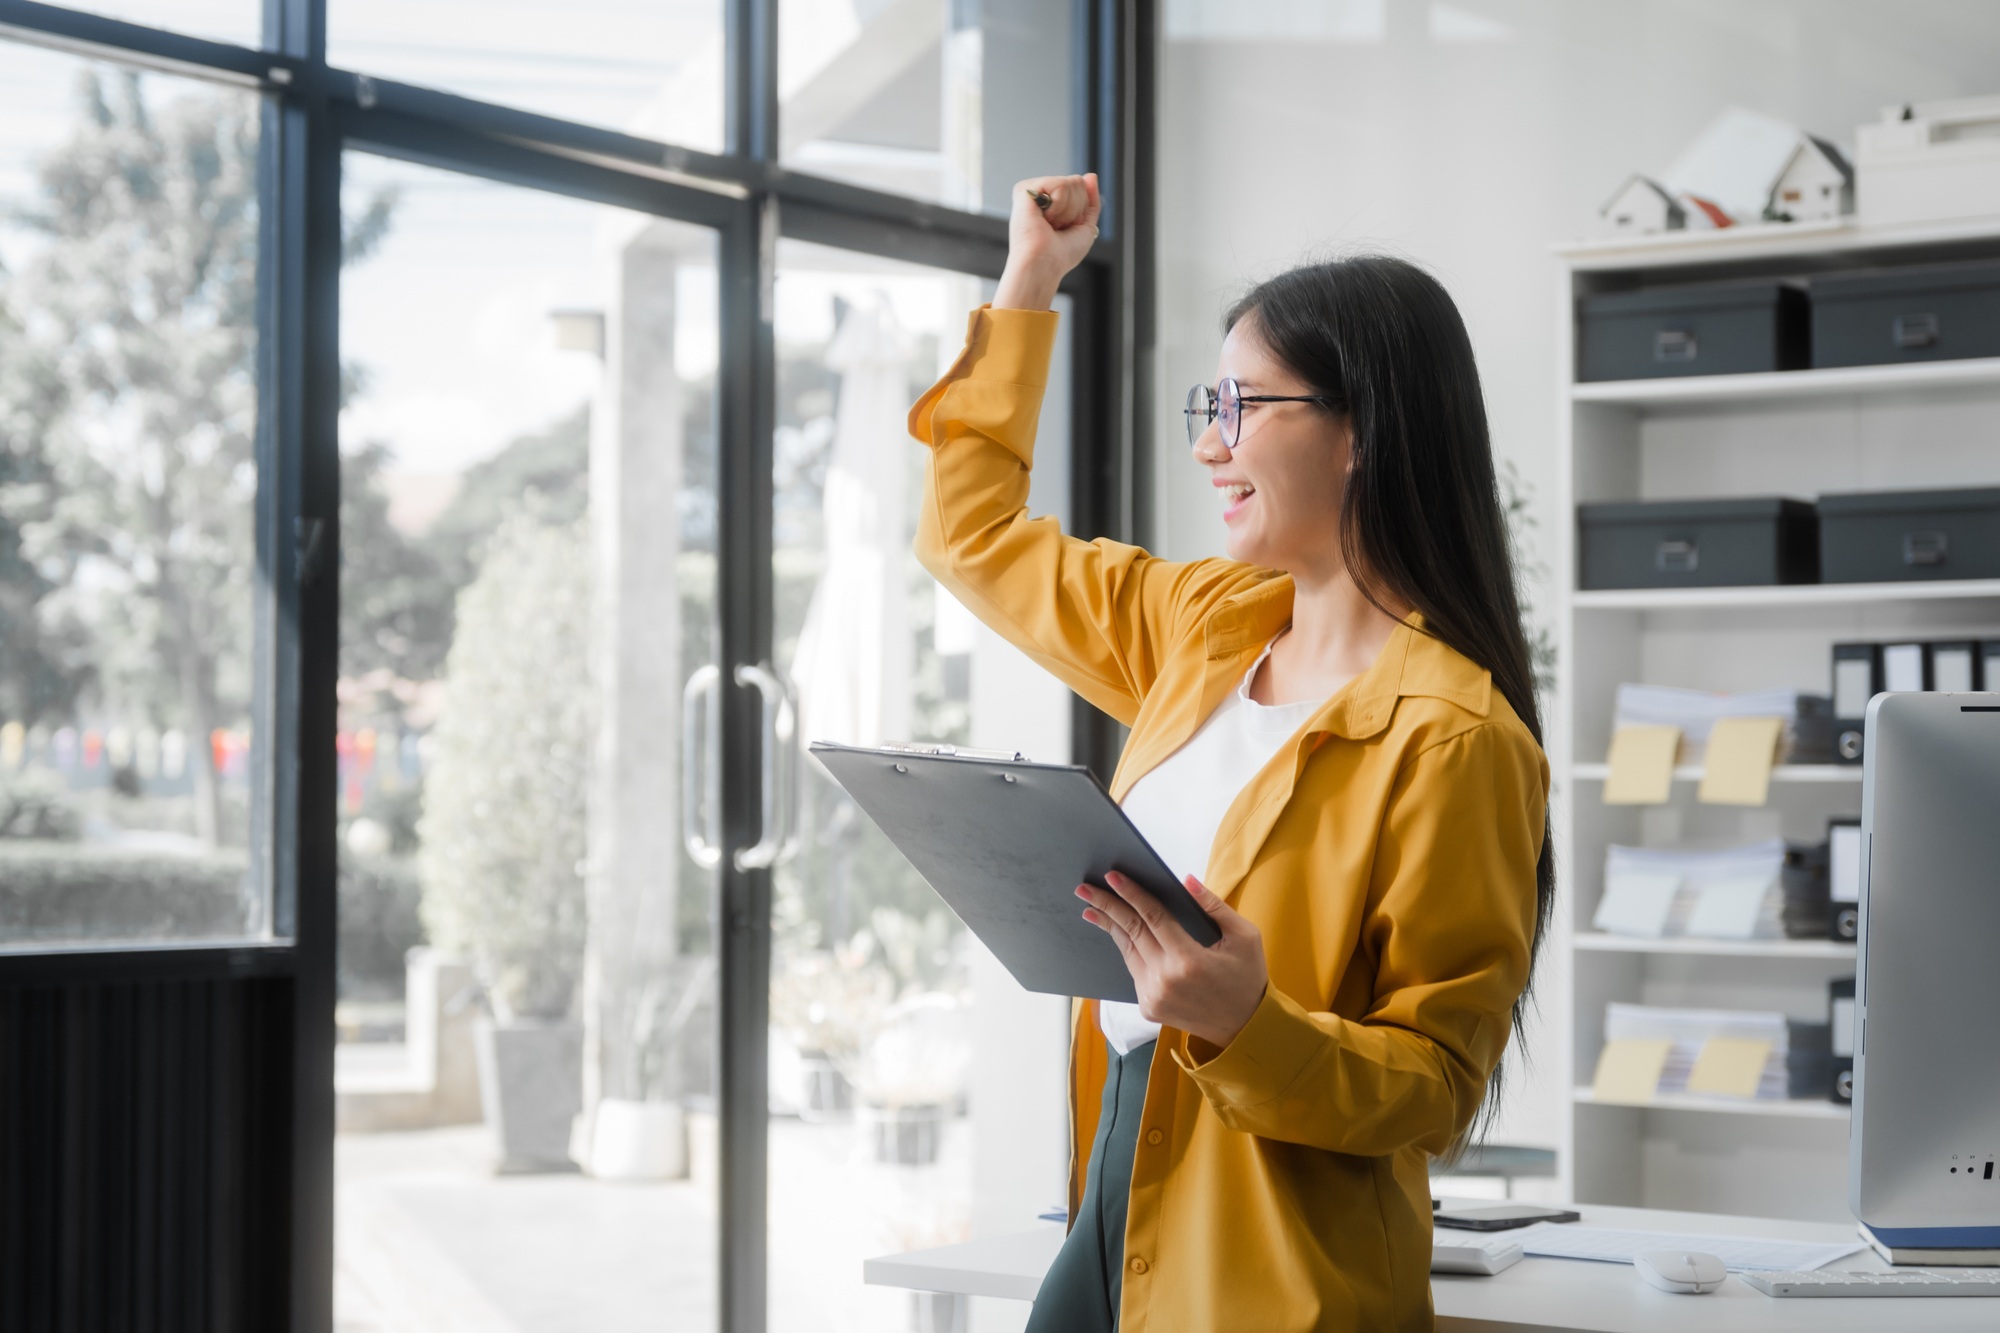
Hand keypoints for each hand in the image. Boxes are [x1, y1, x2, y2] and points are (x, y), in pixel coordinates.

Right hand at [992, 173, 1100, 311]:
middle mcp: (1041, 195)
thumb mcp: (1086, 227)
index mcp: (1052, 203)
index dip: (1080, 211)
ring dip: (1068, 210)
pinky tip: (1044, 218)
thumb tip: (1091, 175)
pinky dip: (1059, 206)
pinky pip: (1061, 184)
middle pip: (1078, 182)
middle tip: (1057, 227)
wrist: (1044, 265)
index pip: (1080, 188)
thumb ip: (1091, 201)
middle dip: (1076, 209)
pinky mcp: (1025, 188)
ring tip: (1050, 225)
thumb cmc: (1061, 254)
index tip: (1064, 229)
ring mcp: (1032, 190)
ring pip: (1072, 182)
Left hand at [1077, 871, 1267, 1049]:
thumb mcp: (1244, 937)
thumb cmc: (1248, 978)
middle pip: (1131, 931)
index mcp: (1189, 960)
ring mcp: (1153, 996)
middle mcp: (1165, 979)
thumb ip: (1215, 906)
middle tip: (1084, 888)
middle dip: (1106, 905)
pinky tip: (1118, 933)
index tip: (1113, 876)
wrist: (1245, 1028)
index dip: (1132, 893)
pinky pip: (1134, 970)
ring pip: (1127, 951)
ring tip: (1091, 907)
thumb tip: (1186, 880)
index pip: (1153, 916)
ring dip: (1109, 926)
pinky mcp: (1148, 1008)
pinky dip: (1127, 949)